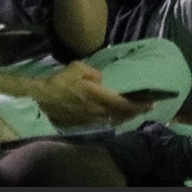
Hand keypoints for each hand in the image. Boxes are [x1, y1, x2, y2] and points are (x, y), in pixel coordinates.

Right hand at [31, 62, 148, 126]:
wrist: (40, 100)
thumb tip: (102, 80)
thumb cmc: (59, 82)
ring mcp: (89, 119)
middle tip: (146, 107)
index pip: (123, 104)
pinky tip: (115, 115)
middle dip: (135, 112)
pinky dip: (113, 119)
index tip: (150, 103)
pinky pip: (102, 122)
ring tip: (134, 111)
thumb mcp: (78, 68)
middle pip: (121, 115)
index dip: (138, 104)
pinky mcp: (82, 123)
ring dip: (125, 117)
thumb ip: (94, 73)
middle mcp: (96, 111)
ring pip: (112, 120)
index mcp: (97, 96)